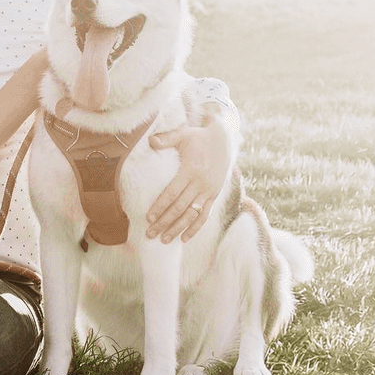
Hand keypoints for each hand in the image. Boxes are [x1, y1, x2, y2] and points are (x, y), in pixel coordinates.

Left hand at [145, 120, 233, 241]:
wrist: (225, 141)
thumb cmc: (199, 137)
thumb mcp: (183, 134)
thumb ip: (166, 139)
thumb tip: (150, 141)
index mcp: (191, 170)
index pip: (173, 193)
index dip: (160, 206)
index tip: (149, 217)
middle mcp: (201, 184)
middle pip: (180, 207)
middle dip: (164, 222)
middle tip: (150, 233)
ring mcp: (209, 191)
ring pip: (192, 215)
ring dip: (178, 228)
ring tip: (164, 239)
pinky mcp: (214, 195)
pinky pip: (205, 215)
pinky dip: (195, 228)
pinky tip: (184, 239)